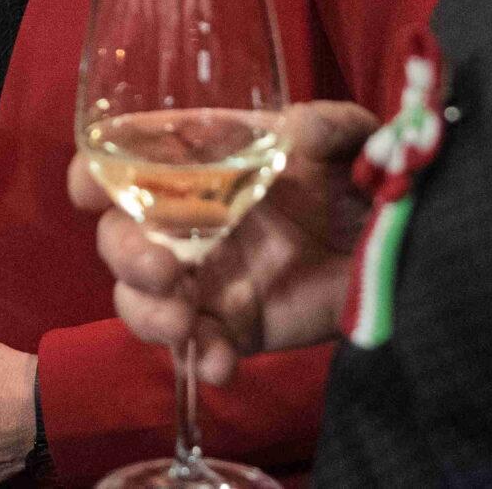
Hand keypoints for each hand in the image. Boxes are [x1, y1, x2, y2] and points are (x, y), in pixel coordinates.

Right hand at [69, 99, 379, 383]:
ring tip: (183, 324)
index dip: (96, 174)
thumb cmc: (359, 178)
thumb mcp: (352, 138)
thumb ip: (329, 126)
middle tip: (163, 269)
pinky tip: (221, 364)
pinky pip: (198, 347)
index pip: (123, 162)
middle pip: (119, 237)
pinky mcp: (235, 326)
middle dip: (125, 254)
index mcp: (200, 163)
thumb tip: (298, 133)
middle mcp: (187, 219)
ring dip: (147, 314)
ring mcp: (206, 277)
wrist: (398, 247)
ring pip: (140, 299)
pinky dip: (201, 358)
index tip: (92, 189)